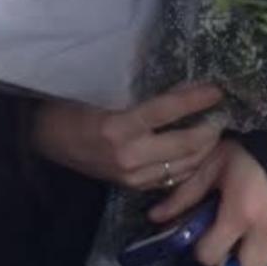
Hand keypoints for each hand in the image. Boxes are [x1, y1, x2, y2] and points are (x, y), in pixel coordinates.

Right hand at [31, 84, 223, 190]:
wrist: (44, 139)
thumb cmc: (71, 106)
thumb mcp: (102, 91)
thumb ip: (138, 89)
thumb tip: (179, 80)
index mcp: (119, 125)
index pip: (169, 110)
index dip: (196, 99)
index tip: (217, 89)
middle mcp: (129, 154)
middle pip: (186, 143)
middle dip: (210, 129)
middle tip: (222, 113)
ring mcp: (131, 175)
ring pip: (184, 165)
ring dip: (205, 148)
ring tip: (215, 130)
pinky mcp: (132, 186)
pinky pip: (172, 178)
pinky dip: (190, 165)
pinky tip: (197, 151)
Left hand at [150, 140, 266, 265]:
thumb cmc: (244, 147)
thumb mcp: (209, 165)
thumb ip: (183, 196)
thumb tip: (155, 217)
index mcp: (241, 213)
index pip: (212, 256)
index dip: (199, 248)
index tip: (197, 231)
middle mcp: (265, 229)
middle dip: (224, 262)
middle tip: (216, 239)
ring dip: (243, 259)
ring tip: (232, 234)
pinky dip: (256, 250)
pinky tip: (248, 227)